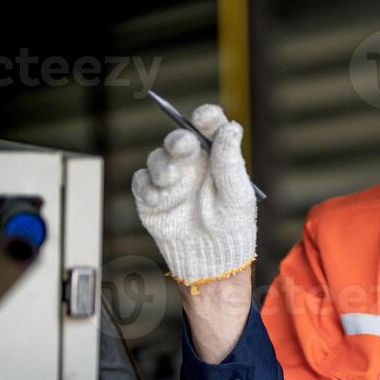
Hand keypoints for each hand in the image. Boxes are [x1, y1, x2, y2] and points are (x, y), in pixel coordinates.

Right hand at [132, 103, 256, 291]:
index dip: (206, 118)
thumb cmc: (231, 227)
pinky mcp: (151, 197)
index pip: (209, 127)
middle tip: (184, 146)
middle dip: (179, 140)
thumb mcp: (237, 195)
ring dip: (163, 166)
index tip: (204, 119)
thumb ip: (230, 162)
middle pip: (179, 138)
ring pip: (157, 158)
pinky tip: (159, 199)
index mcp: (216, 157)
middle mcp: (192, 163)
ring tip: (173, 181)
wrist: (212, 262)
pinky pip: (141, 181)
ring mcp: (170, 179)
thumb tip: (231, 127)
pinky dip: (148, 187)